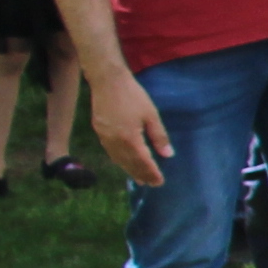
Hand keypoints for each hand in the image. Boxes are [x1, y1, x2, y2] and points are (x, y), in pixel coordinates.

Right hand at [92, 65, 171, 187]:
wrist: (108, 82)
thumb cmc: (133, 96)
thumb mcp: (151, 115)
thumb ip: (159, 136)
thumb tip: (168, 154)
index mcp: (130, 139)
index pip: (143, 162)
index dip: (152, 173)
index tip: (159, 182)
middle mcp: (115, 143)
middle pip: (130, 164)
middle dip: (141, 174)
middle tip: (151, 184)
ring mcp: (105, 138)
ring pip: (118, 160)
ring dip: (129, 170)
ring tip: (139, 178)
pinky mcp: (99, 132)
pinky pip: (110, 152)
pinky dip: (119, 161)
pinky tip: (124, 163)